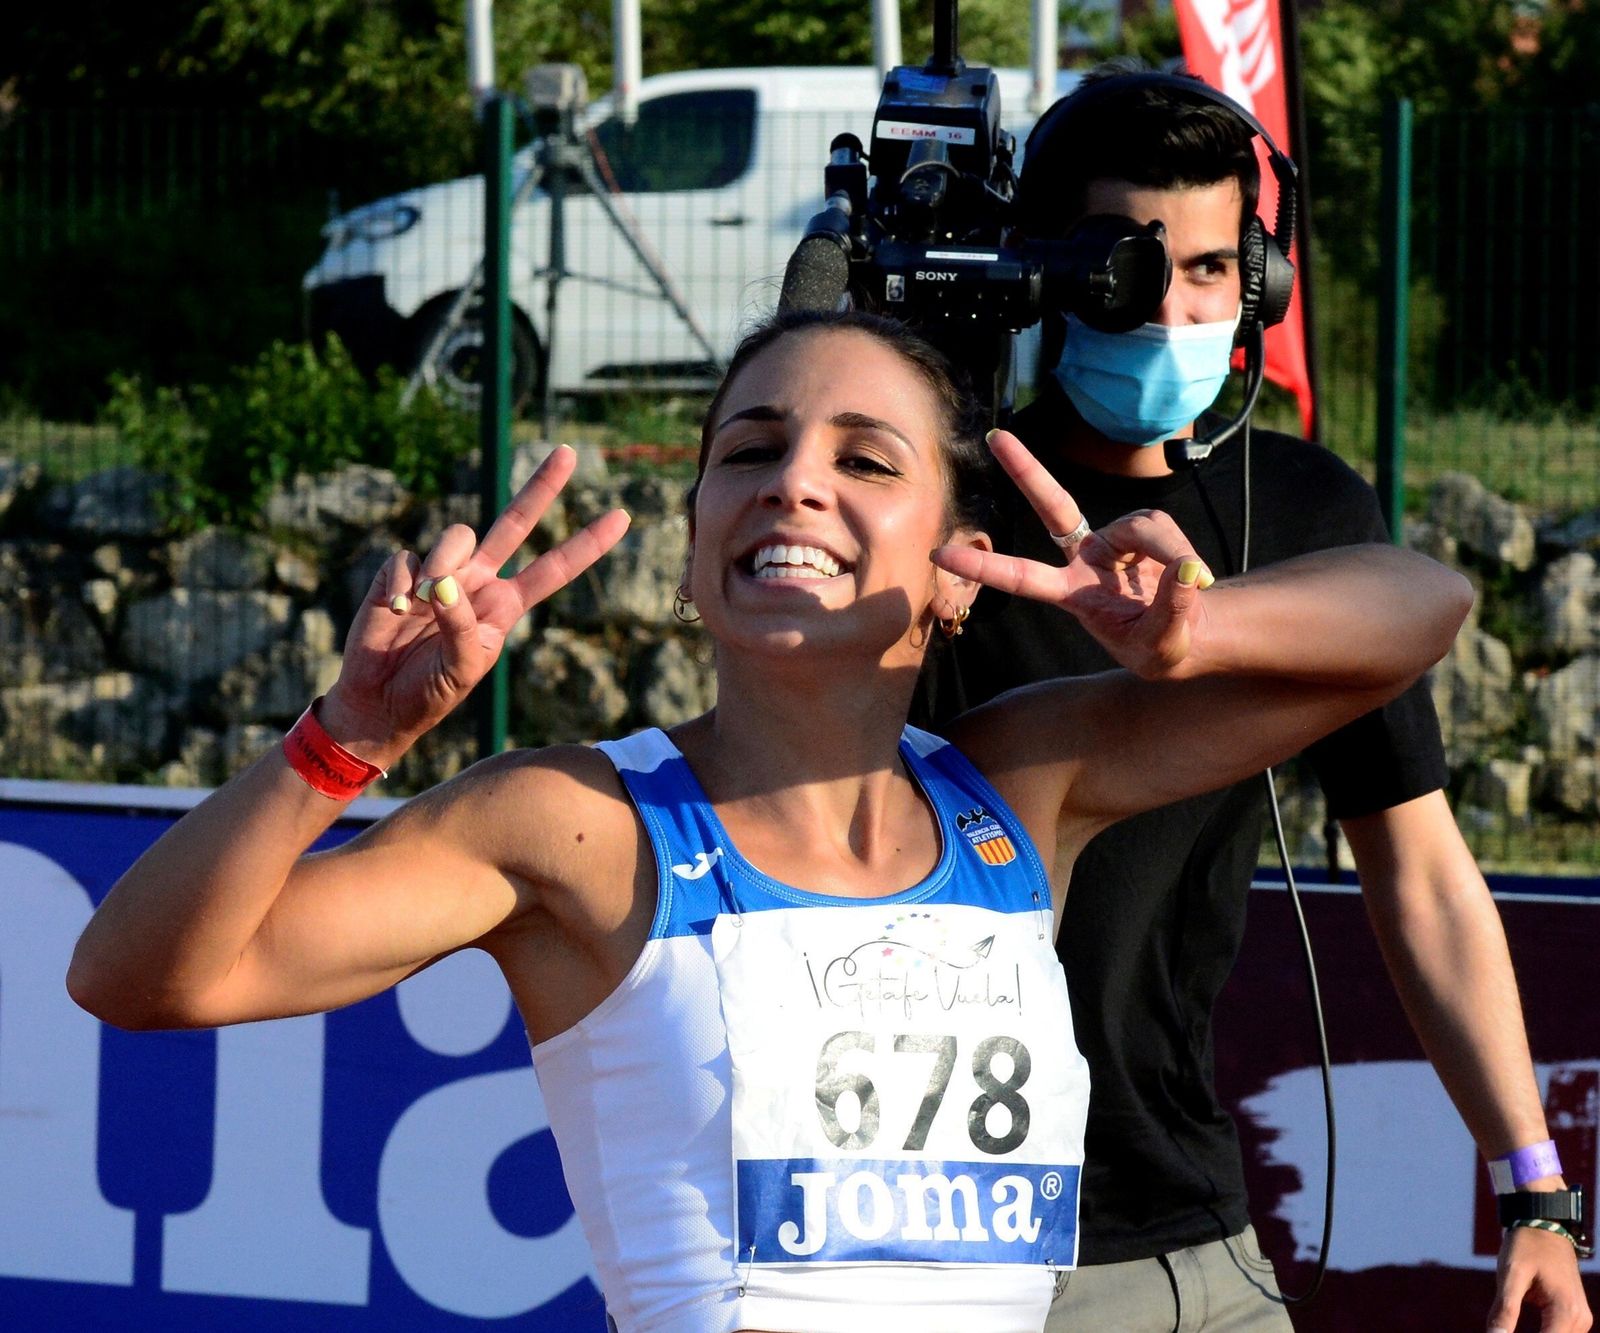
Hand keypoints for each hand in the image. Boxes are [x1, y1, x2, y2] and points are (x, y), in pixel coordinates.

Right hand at [323, 445, 629, 756]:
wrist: (380, 701)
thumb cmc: (430, 690)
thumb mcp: (463, 668)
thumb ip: (462, 626)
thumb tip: (442, 584)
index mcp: (505, 605)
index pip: (554, 569)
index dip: (586, 544)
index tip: (622, 519)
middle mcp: (478, 580)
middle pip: (515, 522)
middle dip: (542, 487)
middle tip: (569, 452)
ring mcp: (441, 571)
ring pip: (458, 536)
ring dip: (443, 565)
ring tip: (422, 604)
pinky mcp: (402, 571)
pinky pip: (407, 559)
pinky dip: (401, 585)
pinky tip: (393, 611)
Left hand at [931, 429, 1212, 677]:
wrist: (1188, 633)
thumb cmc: (1161, 647)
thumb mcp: (1163, 645)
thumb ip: (1172, 609)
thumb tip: (1186, 570)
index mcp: (1071, 595)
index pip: (1022, 577)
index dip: (983, 567)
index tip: (940, 553)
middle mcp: (1084, 559)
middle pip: (1054, 506)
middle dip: (1025, 470)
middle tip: (994, 436)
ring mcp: (1113, 540)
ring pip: (1142, 526)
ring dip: (1169, 552)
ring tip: (1189, 583)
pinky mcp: (1143, 530)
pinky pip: (1162, 529)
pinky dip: (1182, 552)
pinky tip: (1192, 574)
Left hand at [1488, 1224, 1591, 1332]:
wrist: (1544, 1225)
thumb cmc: (1526, 1246)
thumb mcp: (1511, 1275)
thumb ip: (1505, 1309)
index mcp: (1566, 1311)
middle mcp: (1580, 1320)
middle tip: (1498, 1330)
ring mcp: (1580, 1319)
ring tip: (1504, 1329)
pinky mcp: (1574, 1316)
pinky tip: (1513, 1328)